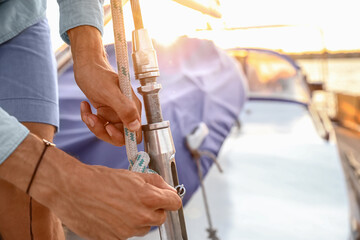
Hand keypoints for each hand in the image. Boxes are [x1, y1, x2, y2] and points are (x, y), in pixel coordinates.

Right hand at [0, 134, 181, 239]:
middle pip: (160, 217)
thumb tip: (168, 188)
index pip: (175, 203)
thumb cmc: (99, 179)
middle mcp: (141, 217)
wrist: (71, 189)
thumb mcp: (131, 174)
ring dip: (138, 219)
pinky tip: (111, 215)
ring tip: (121, 206)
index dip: (170, 198)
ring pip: (144, 228)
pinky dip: (123, 226)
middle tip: (139, 199)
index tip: (165, 197)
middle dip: (154, 209)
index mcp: (148, 198)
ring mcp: (127, 231)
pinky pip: (127, 234)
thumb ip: (154, 182)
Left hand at [67, 26, 141, 145]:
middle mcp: (126, 112)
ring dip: (94, 125)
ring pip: (107, 132)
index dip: (123, 137)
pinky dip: (89, 118)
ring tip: (87, 112)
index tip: (109, 129)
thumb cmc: (98, 75)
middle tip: (93, 120)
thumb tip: (135, 127)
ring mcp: (116, 113)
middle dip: (104, 131)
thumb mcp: (110, 92)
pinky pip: (99, 124)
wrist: (87, 64)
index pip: (135, 134)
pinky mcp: (105, 112)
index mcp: (133, 108)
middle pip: (120, 137)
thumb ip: (125, 109)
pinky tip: (85, 106)